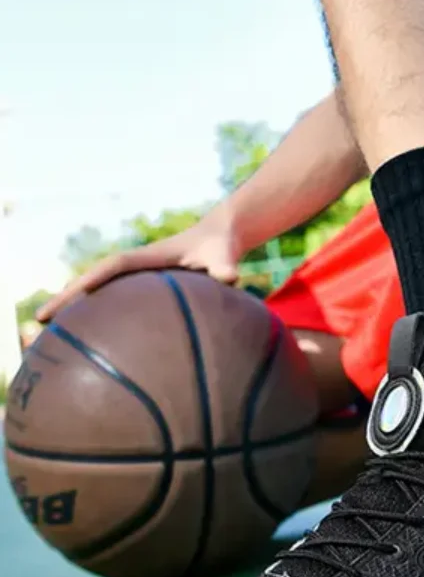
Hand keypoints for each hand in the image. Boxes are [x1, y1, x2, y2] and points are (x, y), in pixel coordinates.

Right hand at [37, 208, 242, 323]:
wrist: (221, 237)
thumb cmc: (221, 247)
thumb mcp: (225, 256)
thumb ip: (226, 267)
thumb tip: (231, 278)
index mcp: (148, 258)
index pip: (111, 268)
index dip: (88, 282)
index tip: (66, 298)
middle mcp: (136, 266)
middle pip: (93, 281)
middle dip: (67, 298)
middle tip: (39, 321)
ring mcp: (137, 277)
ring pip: (98, 292)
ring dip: (75, 308)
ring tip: (50, 332)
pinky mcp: (143, 288)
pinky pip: (114, 301)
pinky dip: (97, 315)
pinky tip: (90, 338)